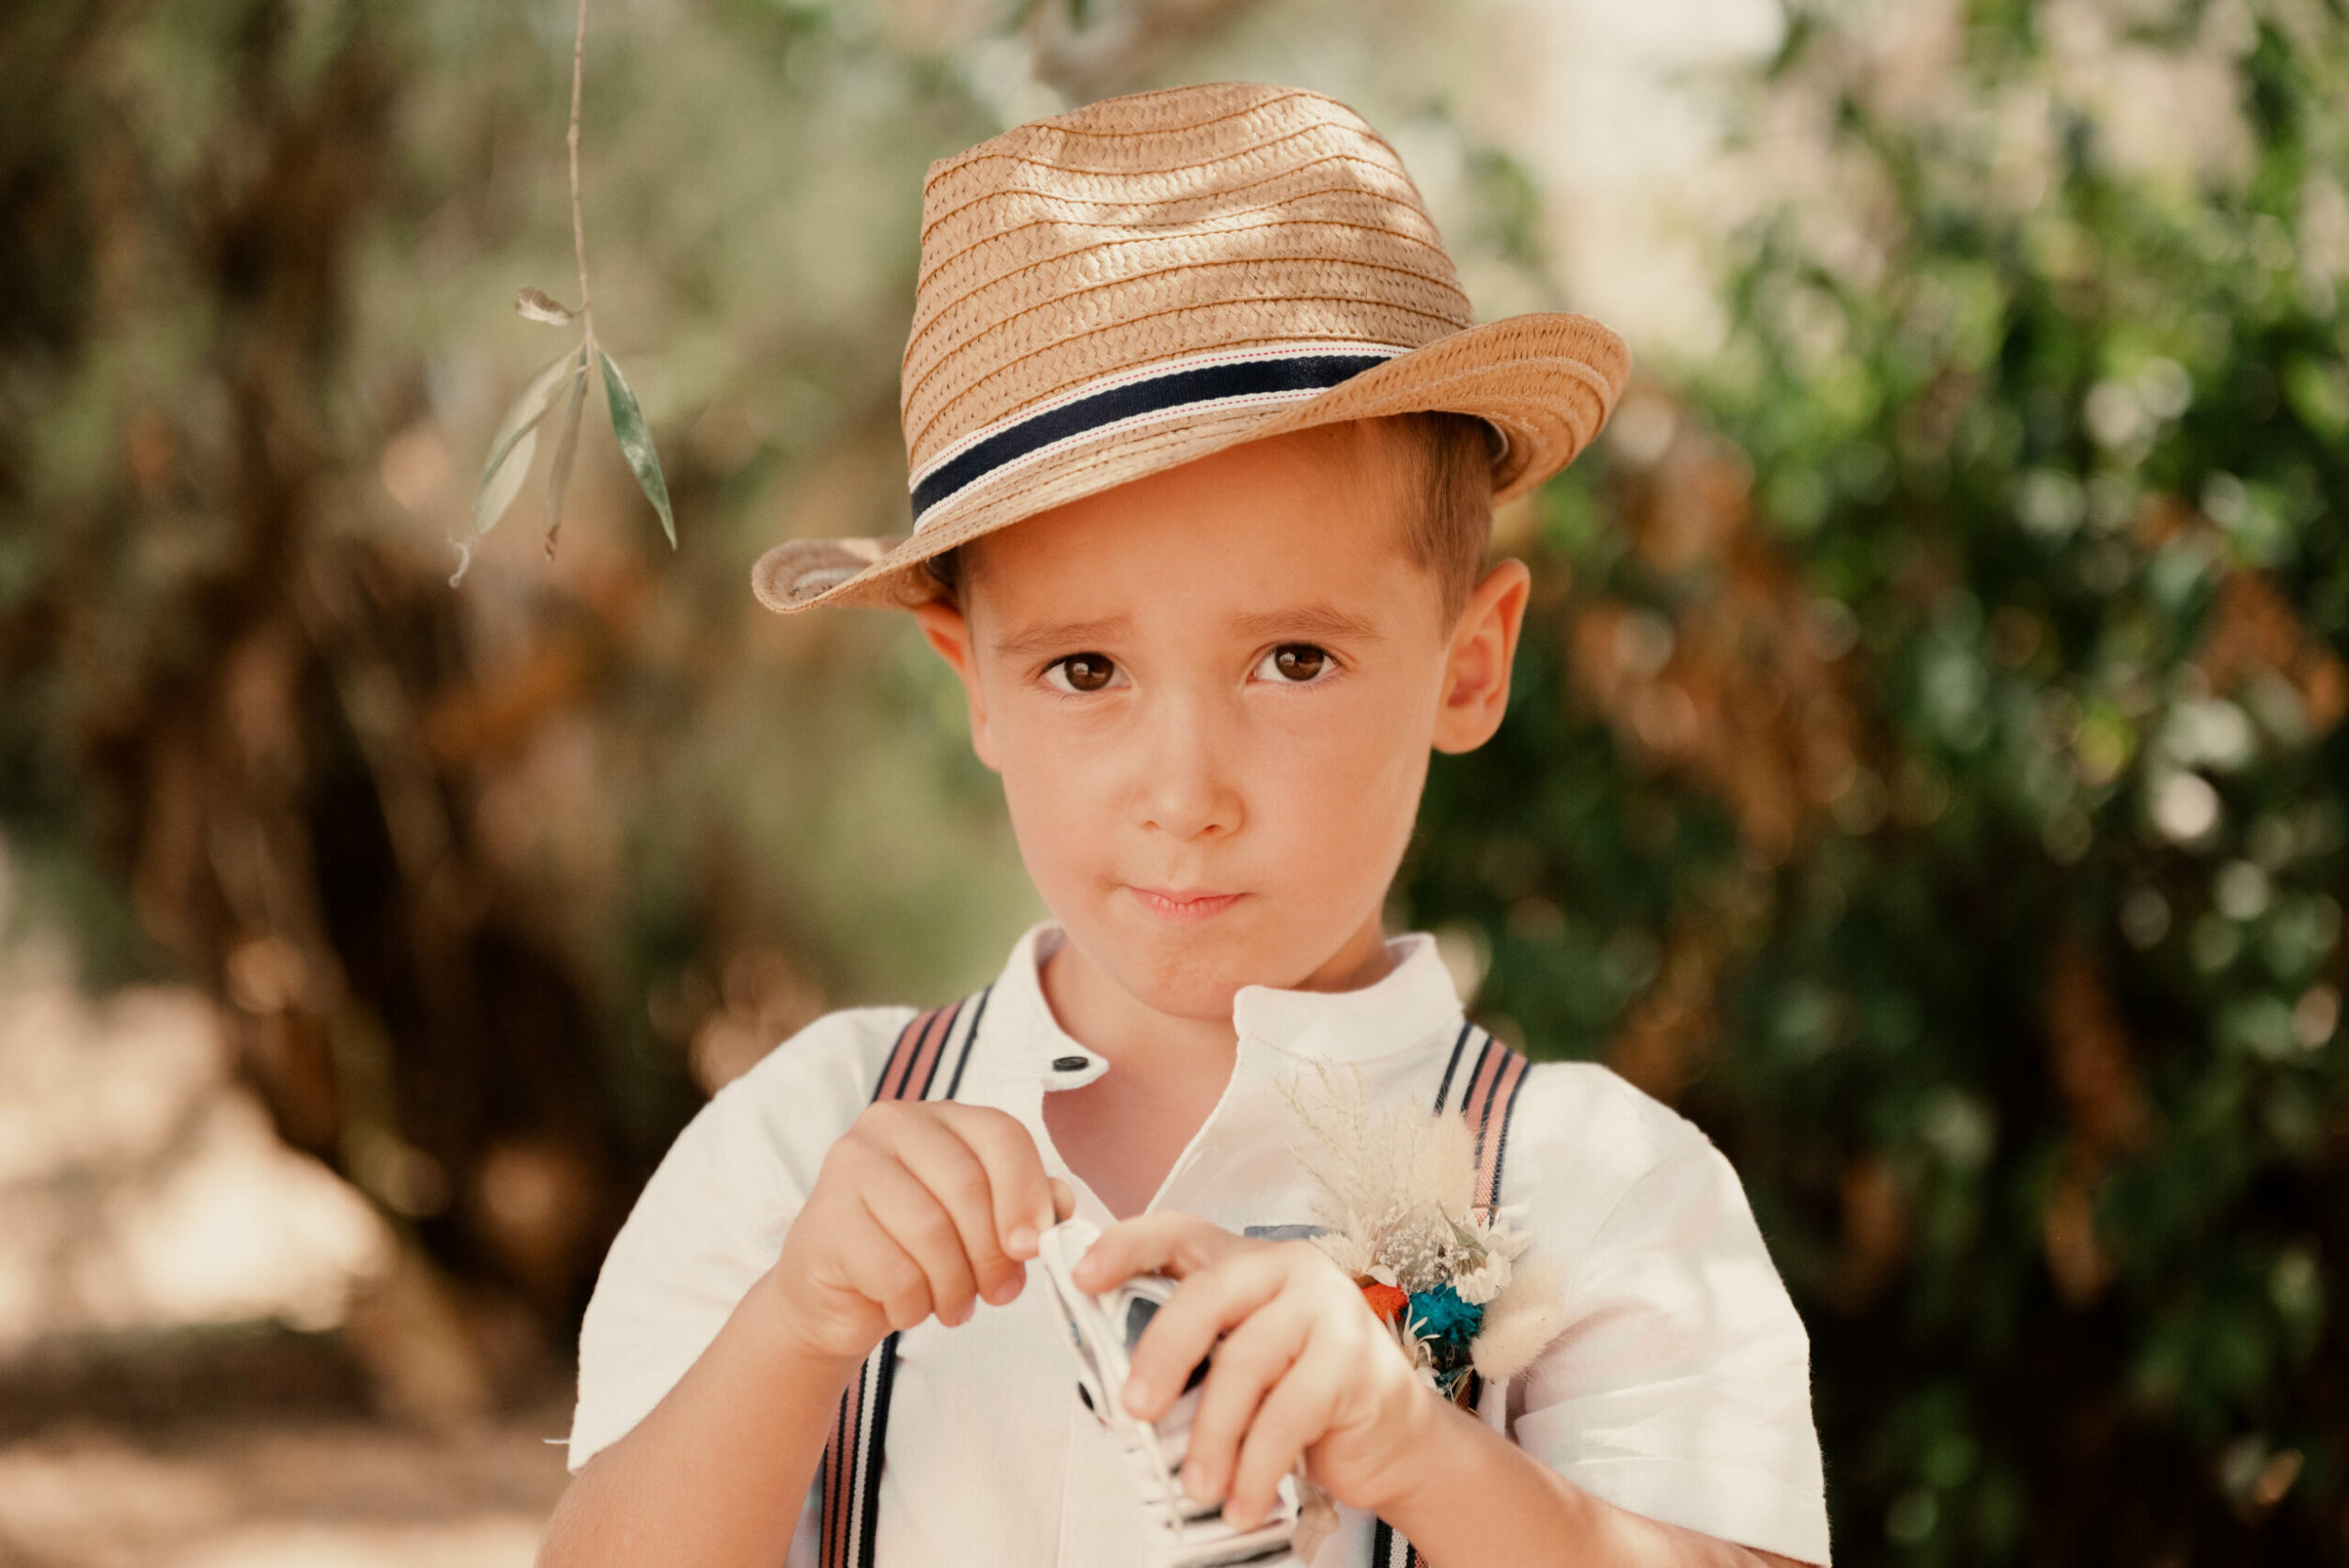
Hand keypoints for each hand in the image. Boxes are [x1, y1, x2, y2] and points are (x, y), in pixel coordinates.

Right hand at [770, 1100, 1073, 1363]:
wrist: (835, 1296)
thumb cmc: (914, 1252)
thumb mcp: (979, 1224)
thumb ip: (1024, 1206)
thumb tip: (1062, 1207)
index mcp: (937, 1117)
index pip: (1001, 1134)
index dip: (1028, 1193)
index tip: (1035, 1246)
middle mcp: (889, 1126)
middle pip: (968, 1185)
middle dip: (993, 1253)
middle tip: (1000, 1292)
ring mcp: (849, 1167)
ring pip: (931, 1232)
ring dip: (955, 1286)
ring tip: (954, 1306)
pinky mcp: (826, 1220)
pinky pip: (894, 1273)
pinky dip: (914, 1305)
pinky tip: (908, 1309)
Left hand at [1074, 1213, 1440, 1529]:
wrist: (1394, 1440)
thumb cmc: (1304, 1400)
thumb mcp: (1239, 1367)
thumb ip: (1193, 1361)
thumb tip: (1117, 1395)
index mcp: (1246, 1261)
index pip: (1179, 1233)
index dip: (1126, 1247)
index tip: (1082, 1278)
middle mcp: (1288, 1269)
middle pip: (1207, 1295)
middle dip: (1161, 1353)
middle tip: (1133, 1409)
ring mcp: (1327, 1308)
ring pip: (1245, 1362)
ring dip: (1212, 1436)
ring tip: (1197, 1487)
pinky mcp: (1354, 1358)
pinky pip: (1288, 1414)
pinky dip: (1256, 1466)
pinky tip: (1241, 1501)